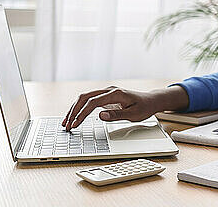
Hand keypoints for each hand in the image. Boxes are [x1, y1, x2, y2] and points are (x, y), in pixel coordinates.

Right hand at [61, 85, 188, 130]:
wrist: (150, 100)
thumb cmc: (144, 107)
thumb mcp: (133, 114)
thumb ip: (116, 115)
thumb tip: (100, 116)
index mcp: (115, 93)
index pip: (93, 102)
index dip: (82, 114)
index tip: (75, 124)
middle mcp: (109, 90)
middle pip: (85, 97)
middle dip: (74, 111)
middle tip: (67, 125)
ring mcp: (106, 92)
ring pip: (85, 98)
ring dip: (75, 109)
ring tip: (66, 122)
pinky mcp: (106, 97)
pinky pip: (89, 101)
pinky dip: (80, 108)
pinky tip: (74, 117)